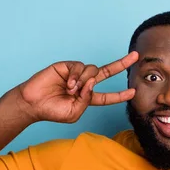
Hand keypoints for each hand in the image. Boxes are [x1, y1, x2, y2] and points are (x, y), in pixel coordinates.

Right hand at [17, 51, 138, 122]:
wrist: (33, 103)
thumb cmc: (52, 111)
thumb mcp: (74, 113)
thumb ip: (86, 101)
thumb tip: (92, 83)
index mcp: (87, 98)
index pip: (107, 96)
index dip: (120, 95)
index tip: (133, 92)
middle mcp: (84, 84)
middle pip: (107, 72)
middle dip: (121, 64)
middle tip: (135, 56)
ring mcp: (76, 74)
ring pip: (93, 70)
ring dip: (85, 81)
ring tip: (71, 90)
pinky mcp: (67, 66)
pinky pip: (80, 67)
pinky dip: (77, 76)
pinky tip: (68, 84)